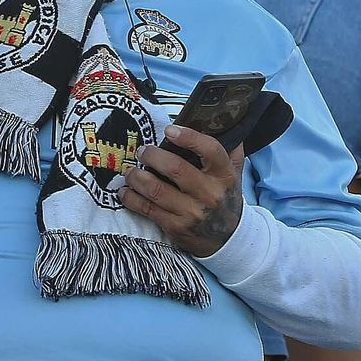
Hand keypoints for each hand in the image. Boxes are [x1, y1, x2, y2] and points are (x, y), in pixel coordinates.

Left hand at [118, 125, 244, 257]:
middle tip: (142, 151)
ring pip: (156, 190)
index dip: (189, 137)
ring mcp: (192, 212)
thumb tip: (222, 121)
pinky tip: (125, 191)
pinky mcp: (176, 227)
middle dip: (153, 156)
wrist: (228, 239)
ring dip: (137, 177)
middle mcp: (209, 194)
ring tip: (130, 171)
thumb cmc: (225, 198)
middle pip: (176, 169)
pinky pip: (147, 210)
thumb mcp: (235, 173)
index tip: (170, 130)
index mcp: (224, 175)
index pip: (211, 151)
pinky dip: (131, 198)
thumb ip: (230, 148)